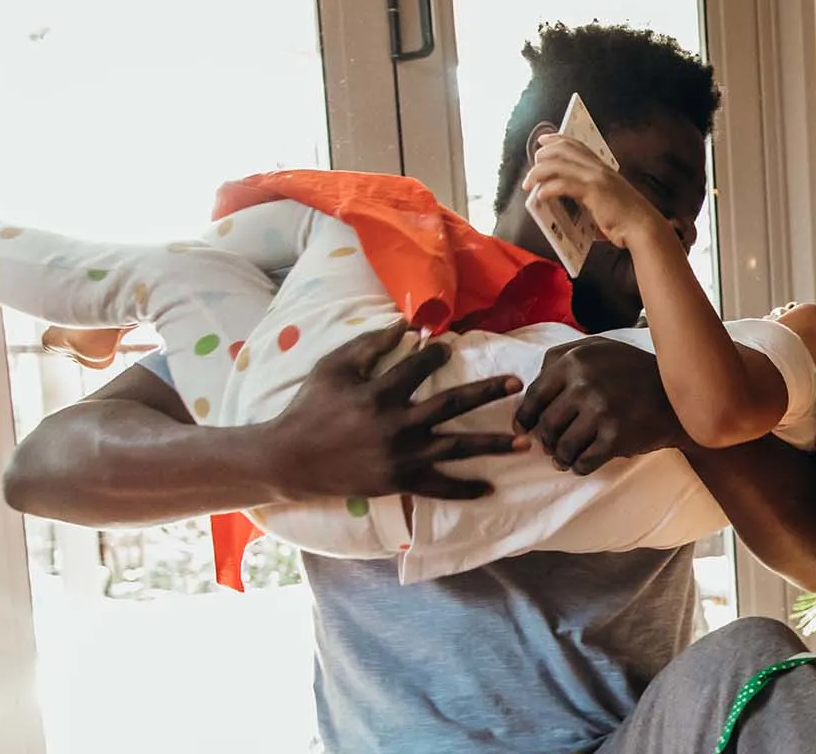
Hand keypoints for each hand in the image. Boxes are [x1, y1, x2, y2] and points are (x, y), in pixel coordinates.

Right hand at [258, 324, 526, 501]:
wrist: (290, 459)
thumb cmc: (311, 407)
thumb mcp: (333, 368)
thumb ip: (368, 346)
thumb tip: (406, 327)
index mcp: (379, 393)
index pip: (420, 367)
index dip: (436, 354)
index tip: (447, 348)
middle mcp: (397, 424)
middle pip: (453, 404)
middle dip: (488, 393)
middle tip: (517, 384)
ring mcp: (401, 455)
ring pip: (457, 447)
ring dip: (493, 445)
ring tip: (525, 442)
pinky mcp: (399, 480)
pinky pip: (438, 486)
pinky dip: (464, 489)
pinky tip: (489, 489)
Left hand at [515, 335, 691, 473]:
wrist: (679, 398)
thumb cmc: (633, 372)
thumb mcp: (599, 349)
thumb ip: (561, 359)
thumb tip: (525, 390)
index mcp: (575, 360)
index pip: (535, 396)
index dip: (525, 417)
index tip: (525, 430)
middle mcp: (584, 383)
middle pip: (546, 425)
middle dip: (546, 441)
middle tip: (551, 447)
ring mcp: (601, 410)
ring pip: (562, 447)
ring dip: (561, 458)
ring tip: (565, 459)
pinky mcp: (616, 437)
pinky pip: (583, 462)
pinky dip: (579, 467)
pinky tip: (583, 463)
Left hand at [521, 133, 671, 250]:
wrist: (642, 227)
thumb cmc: (625, 220)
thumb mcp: (605, 201)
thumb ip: (586, 196)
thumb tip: (564, 200)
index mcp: (602, 167)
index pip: (576, 144)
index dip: (556, 139)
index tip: (542, 141)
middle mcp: (598, 167)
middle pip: (563, 149)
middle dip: (543, 154)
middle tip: (532, 164)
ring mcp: (596, 177)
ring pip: (558, 164)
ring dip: (538, 172)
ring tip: (529, 183)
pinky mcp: (592, 191)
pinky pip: (562, 184)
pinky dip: (547, 189)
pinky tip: (541, 197)